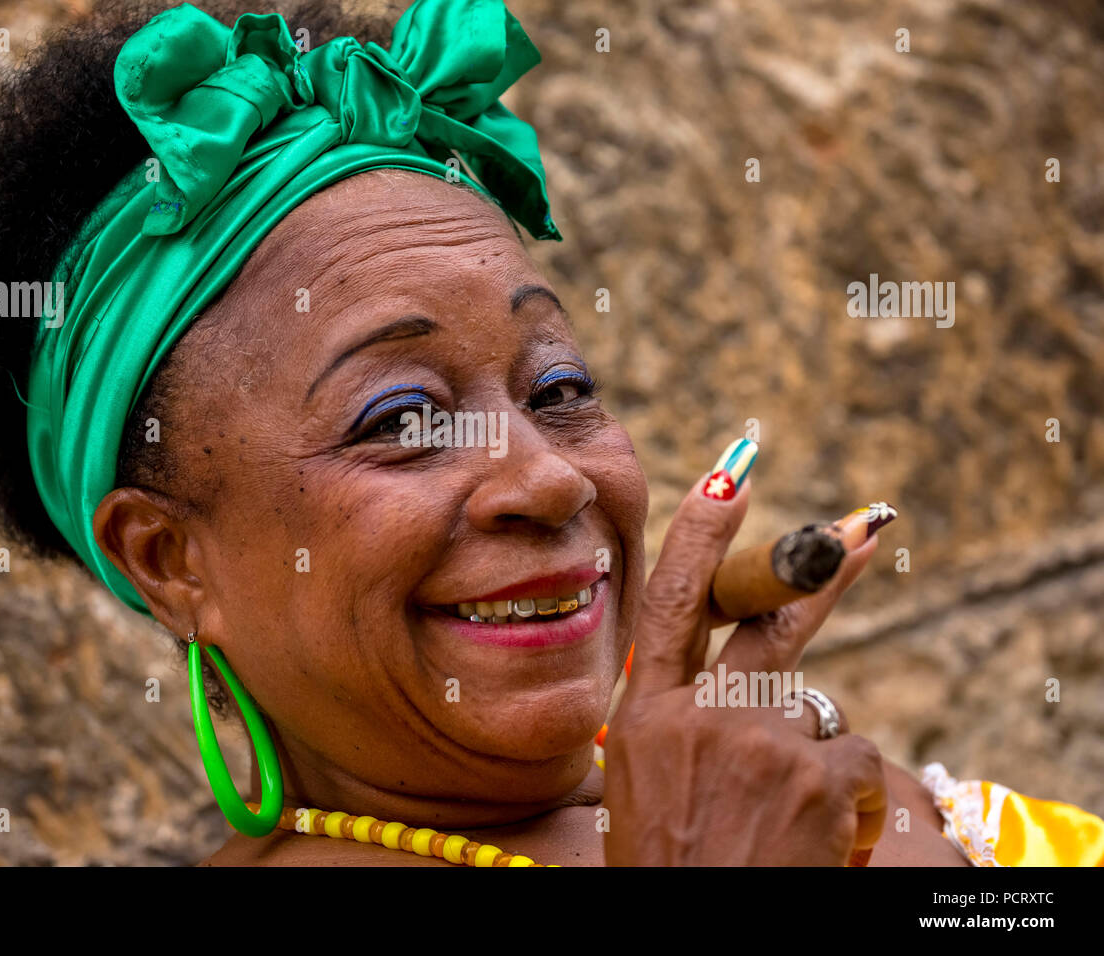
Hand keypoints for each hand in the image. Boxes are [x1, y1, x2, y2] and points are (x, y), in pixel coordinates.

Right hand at [603, 453, 886, 864]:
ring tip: (788, 818)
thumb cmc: (671, 869)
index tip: (727, 479)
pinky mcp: (815, 776)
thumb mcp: (645, 790)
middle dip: (817, 569)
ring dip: (814, 758)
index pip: (672, 603)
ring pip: (815, 710)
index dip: (700, 534)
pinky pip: (854, 759)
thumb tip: (728, 693)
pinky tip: (822, 837)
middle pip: (769, 619)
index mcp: (647, 717)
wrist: (695, 937)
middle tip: (861, 529)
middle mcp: (701, 714)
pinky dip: (849, 800)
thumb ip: (678, 729)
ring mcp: (759, 740)